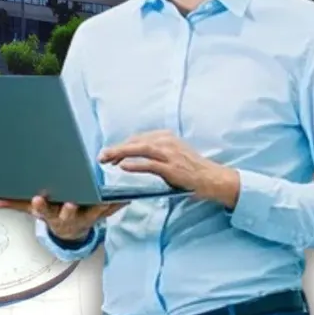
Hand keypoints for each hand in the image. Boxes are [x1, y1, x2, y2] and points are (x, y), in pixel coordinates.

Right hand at [0, 196, 126, 241]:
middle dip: (69, 209)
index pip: (43, 211)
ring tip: (107, 197)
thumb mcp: (31, 211)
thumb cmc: (50, 213)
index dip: (40, 206)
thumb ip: (13, 204)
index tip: (37, 199)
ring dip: (100, 206)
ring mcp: (85, 218)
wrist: (70, 232)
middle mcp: (68, 217)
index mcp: (51, 214)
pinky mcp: (100, 216)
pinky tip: (126, 197)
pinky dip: (118, 205)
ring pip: (92, 212)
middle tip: (71, 203)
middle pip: (68, 213)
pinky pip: (110, 211)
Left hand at [98, 130, 240, 208]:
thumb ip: (153, 153)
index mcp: (165, 136)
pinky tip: (123, 166)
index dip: (121, 145)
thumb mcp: (172, 154)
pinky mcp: (172, 168)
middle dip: (116, 148)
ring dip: (120, 153)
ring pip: (140, 149)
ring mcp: (170, 154)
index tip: (109, 153)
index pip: (137, 138)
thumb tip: (130, 157)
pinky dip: (135, 164)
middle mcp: (166, 141)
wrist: (212, 178)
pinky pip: (150, 164)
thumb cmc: (190, 169)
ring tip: (106, 159)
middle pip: (135, 142)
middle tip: (101, 156)